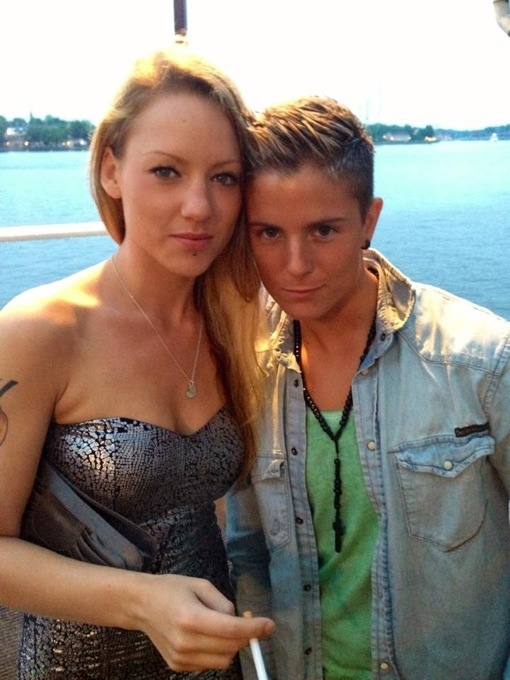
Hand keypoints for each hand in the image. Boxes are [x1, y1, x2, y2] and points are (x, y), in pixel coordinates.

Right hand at [137, 574, 274, 671]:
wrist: (141, 605)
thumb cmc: (172, 589)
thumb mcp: (201, 585)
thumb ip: (224, 604)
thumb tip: (243, 622)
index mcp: (191, 617)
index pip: (231, 630)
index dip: (254, 629)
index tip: (269, 625)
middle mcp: (185, 642)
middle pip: (230, 648)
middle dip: (245, 636)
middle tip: (247, 620)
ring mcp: (180, 658)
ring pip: (223, 661)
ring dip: (231, 646)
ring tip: (221, 627)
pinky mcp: (177, 666)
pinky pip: (209, 664)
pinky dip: (216, 652)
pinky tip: (206, 635)